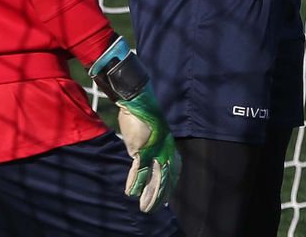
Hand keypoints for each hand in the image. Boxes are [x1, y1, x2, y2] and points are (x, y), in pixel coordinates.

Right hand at [89, 37, 179, 212]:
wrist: (135, 98)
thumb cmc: (137, 113)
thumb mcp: (142, 133)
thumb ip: (142, 146)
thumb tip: (136, 158)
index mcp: (166, 142)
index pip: (174, 167)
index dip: (171, 182)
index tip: (168, 195)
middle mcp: (163, 147)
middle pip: (166, 176)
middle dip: (161, 194)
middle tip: (158, 208)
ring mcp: (153, 148)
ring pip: (154, 177)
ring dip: (149, 194)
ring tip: (145, 208)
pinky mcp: (141, 148)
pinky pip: (139, 170)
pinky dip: (134, 182)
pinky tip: (131, 193)